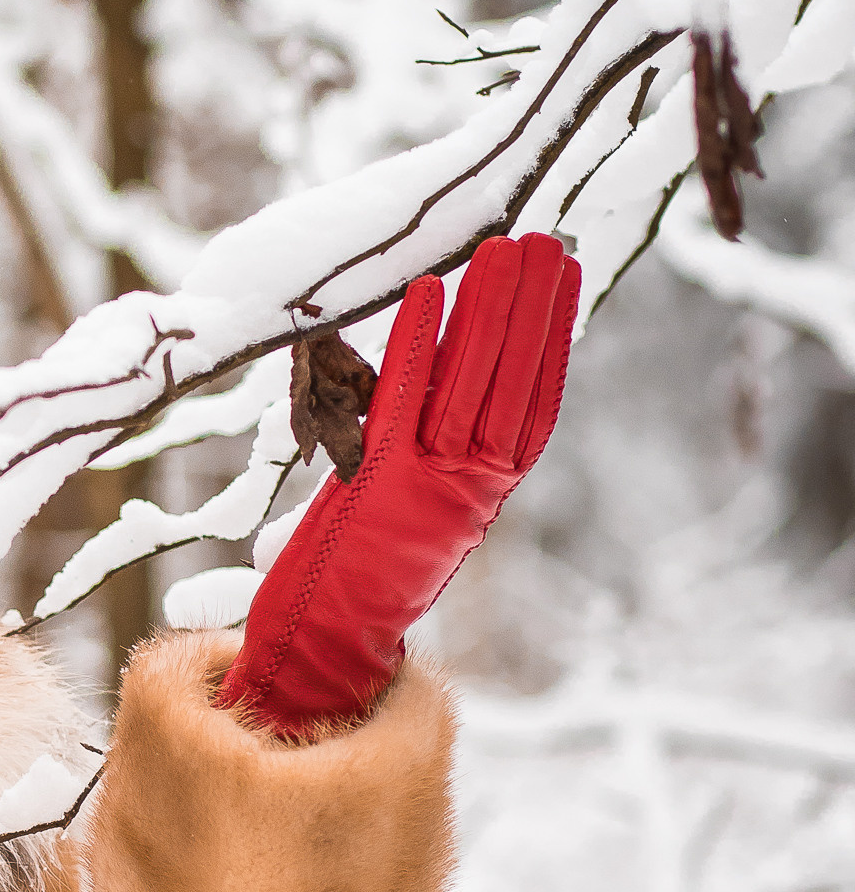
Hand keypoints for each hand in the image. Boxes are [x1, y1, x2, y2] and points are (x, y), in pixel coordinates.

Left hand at [217, 233, 580, 742]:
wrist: (323, 652)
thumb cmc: (358, 584)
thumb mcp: (413, 518)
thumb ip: (433, 462)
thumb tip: (440, 401)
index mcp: (482, 495)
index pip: (534, 404)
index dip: (554, 340)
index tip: (568, 282)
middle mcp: (465, 488)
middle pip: (508, 382)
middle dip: (530, 308)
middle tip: (547, 239)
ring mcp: (424, 484)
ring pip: (469, 384)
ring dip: (487, 311)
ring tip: (504, 247)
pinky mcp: (375, 483)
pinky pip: (401, 402)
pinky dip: (418, 346)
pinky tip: (428, 292)